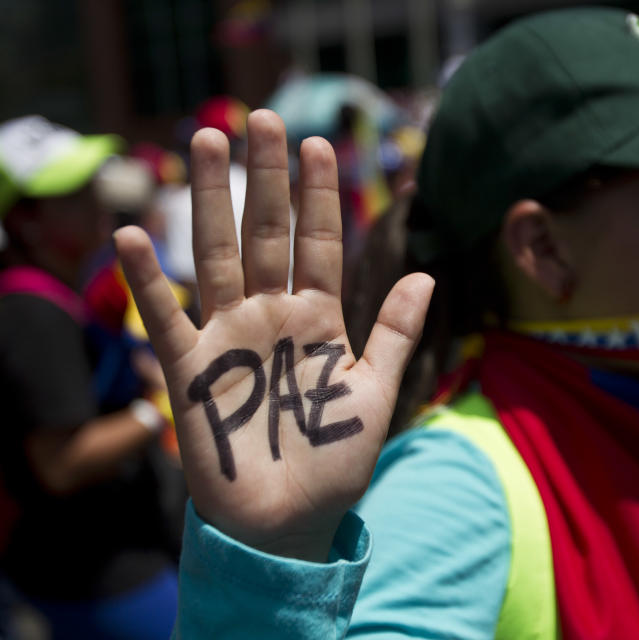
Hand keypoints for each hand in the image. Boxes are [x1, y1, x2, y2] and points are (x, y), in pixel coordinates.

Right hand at [115, 110, 433, 560]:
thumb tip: (426, 273)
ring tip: (206, 141)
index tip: (319, 144)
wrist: (291, 522)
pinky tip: (135, 235)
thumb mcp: (375, 393)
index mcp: (320, 321)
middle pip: (268, 235)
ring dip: (211, 203)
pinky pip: (166, 319)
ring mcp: (231, 339)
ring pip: (218, 257)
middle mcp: (273, 318)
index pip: (321, 244)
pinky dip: (148, 281)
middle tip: (261, 119)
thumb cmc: (336, 461)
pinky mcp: (191, 372)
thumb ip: (397, 333)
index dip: (320, 197)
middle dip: (265, 178)